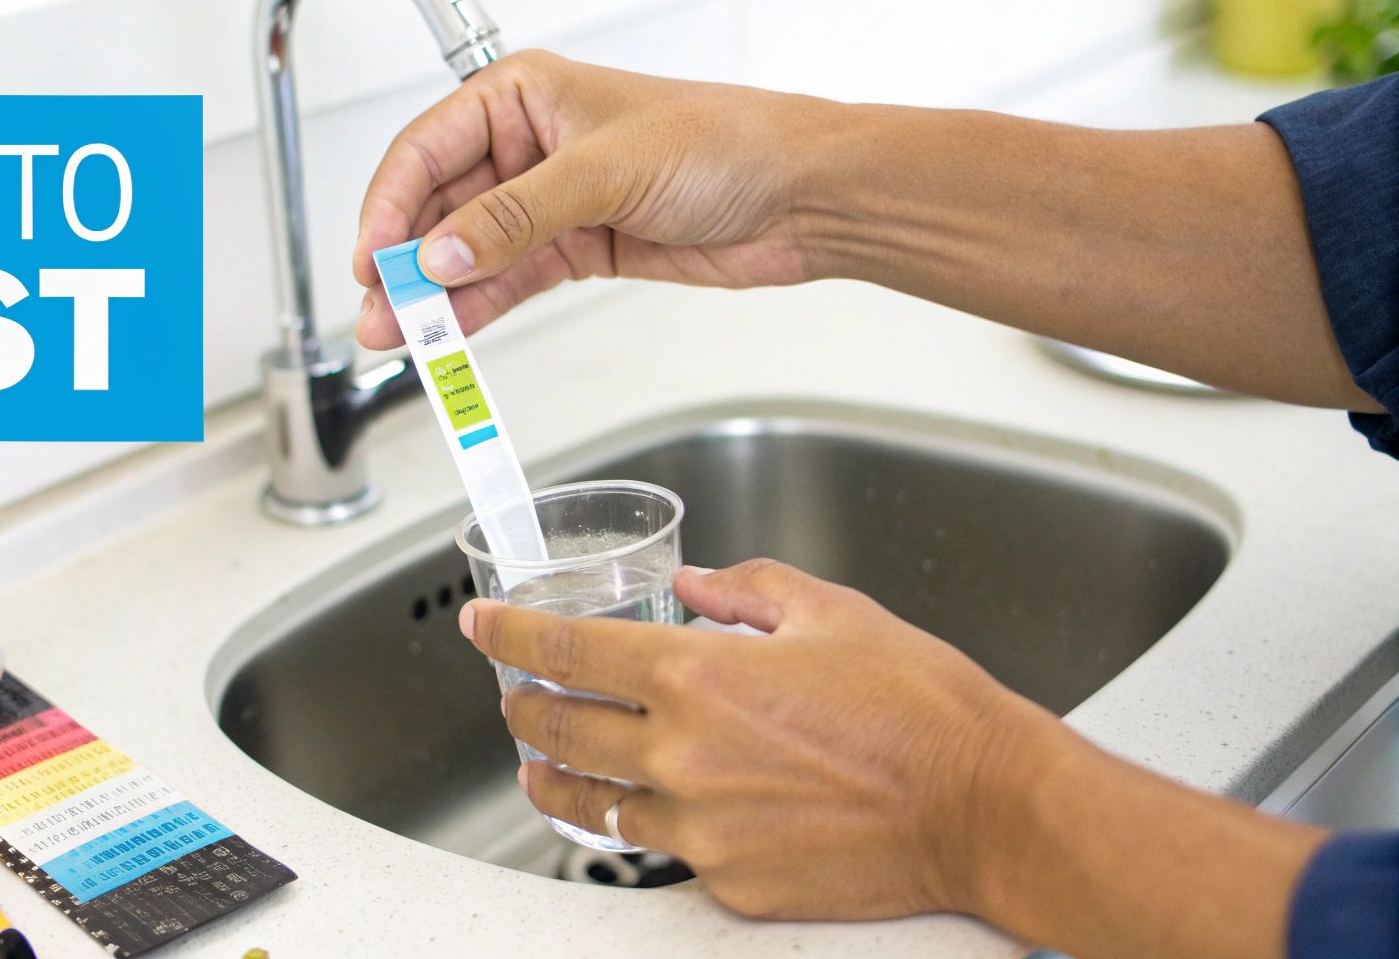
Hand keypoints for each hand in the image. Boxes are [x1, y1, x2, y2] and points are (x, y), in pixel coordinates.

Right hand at [352, 50, 823, 347]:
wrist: (798, 197)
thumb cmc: (723, 143)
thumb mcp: (604, 171)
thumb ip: (514, 216)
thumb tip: (441, 253)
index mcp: (524, 95)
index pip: (428, 149)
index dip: (390, 205)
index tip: (372, 259)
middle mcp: (528, 145)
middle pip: (439, 206)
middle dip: (405, 261)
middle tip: (381, 312)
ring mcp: (550, 200)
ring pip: (468, 251)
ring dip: (434, 294)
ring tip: (401, 336)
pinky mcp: (576, 247)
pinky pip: (508, 279)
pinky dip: (478, 306)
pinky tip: (449, 331)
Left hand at [458, 558, 1054, 919]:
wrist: (986, 810)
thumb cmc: (924, 711)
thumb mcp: (832, 612)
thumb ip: (746, 591)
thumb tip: (698, 586)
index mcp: (699, 674)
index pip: (567, 651)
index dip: (510, 634)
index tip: (484, 625)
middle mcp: (683, 755)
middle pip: (559, 734)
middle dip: (523, 710)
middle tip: (517, 697)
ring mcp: (702, 830)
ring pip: (592, 806)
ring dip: (557, 783)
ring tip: (546, 773)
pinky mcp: (730, 884)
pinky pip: (663, 851)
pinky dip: (647, 825)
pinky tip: (651, 810)